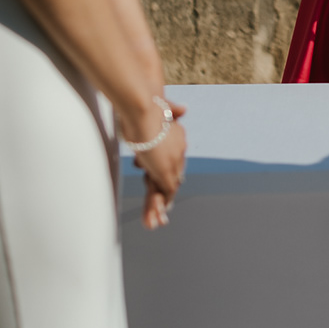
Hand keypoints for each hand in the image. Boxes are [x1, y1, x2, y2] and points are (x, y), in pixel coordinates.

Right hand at [122, 98, 186, 229]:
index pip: (171, 159)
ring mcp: (172, 162)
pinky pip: (164, 194)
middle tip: (161, 215)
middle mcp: (178, 149)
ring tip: (156, 224)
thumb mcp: (158, 108)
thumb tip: (185, 108)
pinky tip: (157, 219)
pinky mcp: (165, 171)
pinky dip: (159, 207)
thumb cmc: (144, 103)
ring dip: (159, 208)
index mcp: (175, 135)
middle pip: (171, 177)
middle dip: (163, 197)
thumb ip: (172, 109)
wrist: (144, 107)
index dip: (161, 173)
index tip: (153, 181)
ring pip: (168, 189)